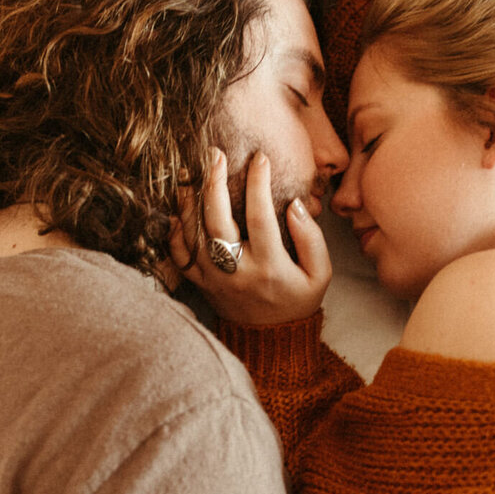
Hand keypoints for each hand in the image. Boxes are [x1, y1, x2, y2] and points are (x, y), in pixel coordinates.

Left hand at [169, 147, 331, 326]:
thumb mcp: (320, 274)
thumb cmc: (298, 299)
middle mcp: (237, 271)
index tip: (259, 158)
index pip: (260, 216)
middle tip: (214, 154)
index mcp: (269, 265)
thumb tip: (295, 204)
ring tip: (190, 172)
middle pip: (217, 220)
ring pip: (192, 234)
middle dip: (214, 182)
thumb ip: (311, 238)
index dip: (258, 183)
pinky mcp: (200, 283)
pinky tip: (177, 209)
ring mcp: (214, 278)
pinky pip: (179, 255)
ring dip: (189, 200)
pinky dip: (174, 231)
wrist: (271, 339)